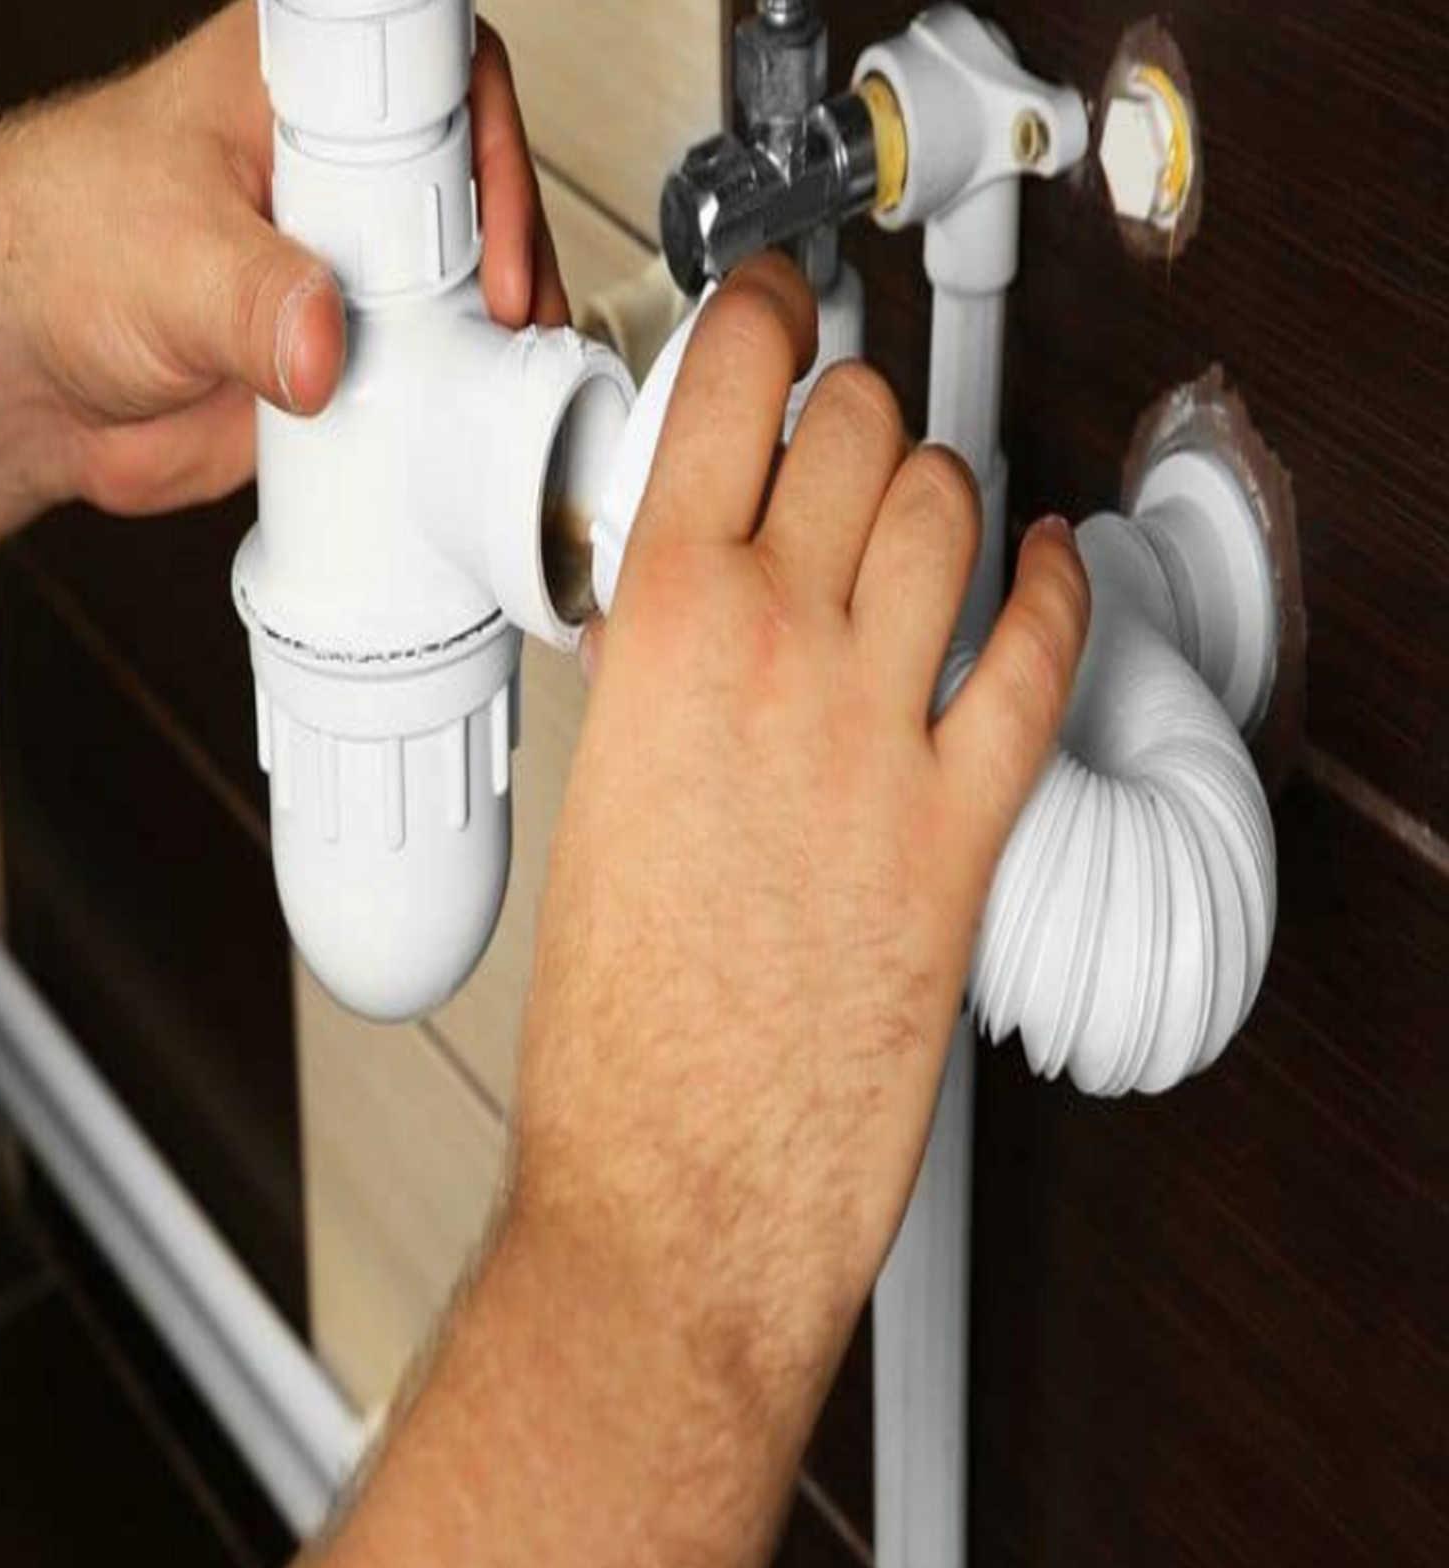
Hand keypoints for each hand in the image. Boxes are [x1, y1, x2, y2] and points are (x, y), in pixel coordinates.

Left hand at [9, 0, 567, 516]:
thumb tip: (321, 345)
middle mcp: (338, 173)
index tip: (484, 238)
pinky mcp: (349, 352)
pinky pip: (428, 370)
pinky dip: (451, 398)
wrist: (22, 373)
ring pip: (467, 283)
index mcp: (297, 91)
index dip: (485, 147)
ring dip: (492, 333)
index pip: (436, 76)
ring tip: (494, 370)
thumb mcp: (164, 258)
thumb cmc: (55, 253)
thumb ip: (250, 300)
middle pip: (475, 187)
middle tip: (498, 312)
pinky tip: (460, 414)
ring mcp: (351, 266)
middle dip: (507, 253)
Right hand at [512, 255, 1089, 1457]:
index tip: (769, 305)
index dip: (759, 315)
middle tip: (832, 418)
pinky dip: (1054, 588)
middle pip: (857, 429)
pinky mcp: (965, 823)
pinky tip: (1044, 569)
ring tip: (917, 500)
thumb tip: (689, 608)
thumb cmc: (610, 1031)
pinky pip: (1040, 653)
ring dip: (939, 482)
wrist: (674, 1184)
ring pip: (952, 511)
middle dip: (848, 401)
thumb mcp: (591, 797)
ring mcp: (884, 734)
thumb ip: (650, 678)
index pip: (727, 391)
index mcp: (656, 636)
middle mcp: (779, 657)